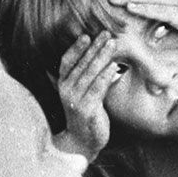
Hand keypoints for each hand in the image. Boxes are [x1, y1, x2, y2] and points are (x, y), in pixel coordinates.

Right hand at [57, 31, 118, 161]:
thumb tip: (101, 60)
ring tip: (112, 44)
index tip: (87, 35)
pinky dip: (106, 75)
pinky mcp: (86, 109)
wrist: (82, 142)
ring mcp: (75, 99)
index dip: (76, 47)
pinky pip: (97, 88)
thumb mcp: (84, 94)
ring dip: (102, 56)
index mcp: (63, 84)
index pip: (67, 60)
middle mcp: (66, 90)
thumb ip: (87, 79)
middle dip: (95, 47)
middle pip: (81, 63)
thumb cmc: (86, 117)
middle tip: (106, 34)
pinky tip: (114, 66)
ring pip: (90, 73)